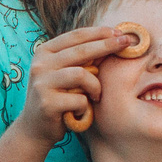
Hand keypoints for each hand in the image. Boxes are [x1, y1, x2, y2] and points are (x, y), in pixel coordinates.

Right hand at [18, 25, 123, 141]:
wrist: (35, 130)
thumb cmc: (57, 98)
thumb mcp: (64, 73)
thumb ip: (79, 58)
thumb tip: (112, 39)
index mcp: (44, 52)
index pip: (76, 36)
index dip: (99, 32)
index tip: (120, 32)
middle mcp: (40, 64)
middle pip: (81, 50)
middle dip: (107, 45)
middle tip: (127, 43)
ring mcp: (42, 83)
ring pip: (81, 75)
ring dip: (95, 86)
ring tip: (96, 96)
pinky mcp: (47, 103)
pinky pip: (79, 100)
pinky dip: (85, 107)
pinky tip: (80, 112)